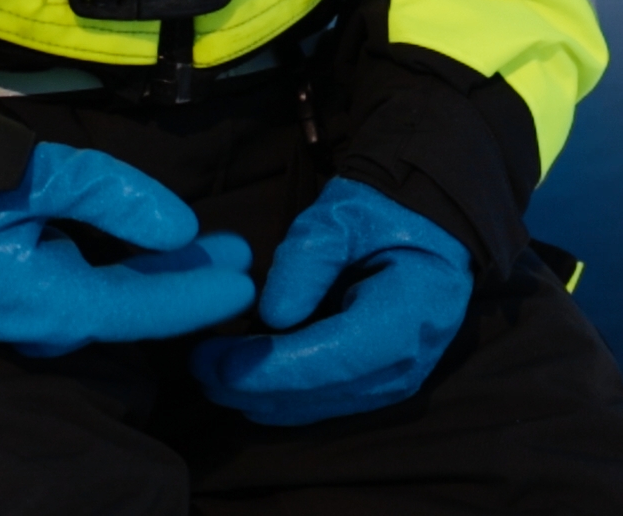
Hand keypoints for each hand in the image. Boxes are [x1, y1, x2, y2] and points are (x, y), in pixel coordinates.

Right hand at [0, 144, 257, 357]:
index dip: (194, 296)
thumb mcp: (35, 172)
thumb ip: (109, 196)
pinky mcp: (16, 299)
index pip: (138, 308)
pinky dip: (125, 274)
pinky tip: (150, 250)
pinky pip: (85, 293)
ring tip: (207, 247)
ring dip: (159, 274)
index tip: (243, 282)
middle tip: (238, 255)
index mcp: (44, 300)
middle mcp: (39, 324)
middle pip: (129, 308)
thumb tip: (177, 228)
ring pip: (109, 301)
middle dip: (186, 282)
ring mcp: (24, 317)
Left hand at [190, 178, 473, 423]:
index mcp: (410, 313)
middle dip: (253, 386)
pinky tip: (241, 382)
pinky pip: (324, 405)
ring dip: (260, 397)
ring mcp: (396, 382)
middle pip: (322, 392)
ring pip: (318, 407)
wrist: (426, 230)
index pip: (334, 358)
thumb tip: (271, 314)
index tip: (215, 361)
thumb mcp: (344, 214)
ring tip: (209, 373)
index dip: (270, 367)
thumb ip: (308, 257)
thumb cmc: (382, 214)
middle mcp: (409, 362)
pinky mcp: (378, 388)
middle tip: (196, 365)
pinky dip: (280, 398)